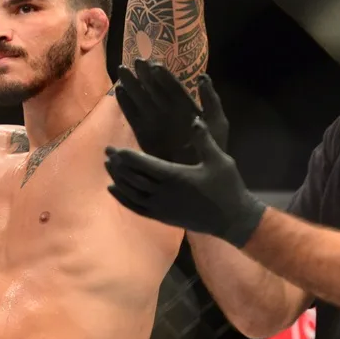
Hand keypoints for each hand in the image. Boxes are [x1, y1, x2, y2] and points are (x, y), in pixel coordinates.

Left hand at [105, 118, 266, 247]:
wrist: (232, 219)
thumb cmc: (227, 187)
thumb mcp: (219, 159)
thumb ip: (203, 140)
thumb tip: (193, 119)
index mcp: (175, 176)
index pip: (143, 164)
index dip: (125, 156)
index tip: (112, 148)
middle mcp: (164, 192)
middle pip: (133, 178)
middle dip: (117, 165)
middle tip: (106, 153)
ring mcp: (162, 207)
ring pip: (132, 193)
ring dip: (117, 179)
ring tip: (107, 167)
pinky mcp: (163, 217)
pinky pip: (137, 208)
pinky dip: (122, 198)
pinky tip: (113, 189)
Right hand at [115, 59, 227, 163]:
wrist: (198, 176)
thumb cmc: (212, 149)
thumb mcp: (217, 123)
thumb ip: (211, 101)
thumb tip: (202, 76)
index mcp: (185, 107)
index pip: (173, 87)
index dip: (164, 76)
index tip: (153, 64)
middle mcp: (168, 112)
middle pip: (154, 90)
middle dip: (144, 76)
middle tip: (135, 61)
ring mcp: (155, 122)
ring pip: (141, 100)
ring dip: (132, 86)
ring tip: (122, 71)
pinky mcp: (144, 134)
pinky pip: (133, 117)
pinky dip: (126, 105)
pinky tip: (119, 92)